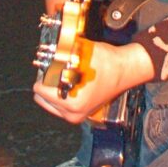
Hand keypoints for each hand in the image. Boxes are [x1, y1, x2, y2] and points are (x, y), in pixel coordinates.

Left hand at [33, 41, 149, 123]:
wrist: (126, 70)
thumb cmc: (109, 63)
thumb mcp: (82, 54)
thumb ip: (62, 54)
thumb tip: (47, 51)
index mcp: (72, 102)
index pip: (40, 90)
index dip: (44, 75)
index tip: (50, 67)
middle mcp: (73, 112)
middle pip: (43, 99)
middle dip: (48, 84)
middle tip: (57, 71)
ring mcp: (78, 115)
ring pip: (51, 103)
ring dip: (55, 90)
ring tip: (65, 77)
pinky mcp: (82, 114)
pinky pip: (61, 106)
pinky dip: (63, 95)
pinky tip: (72, 83)